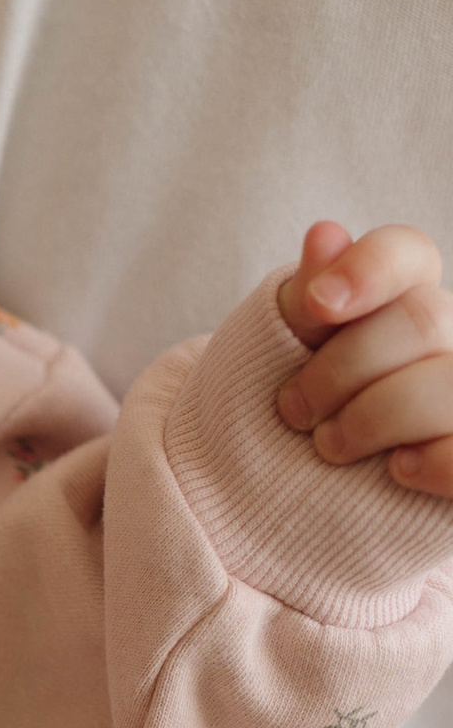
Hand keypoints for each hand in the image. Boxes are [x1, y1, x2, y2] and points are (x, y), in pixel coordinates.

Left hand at [275, 222, 452, 492]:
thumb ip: (311, 298)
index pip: (408, 253)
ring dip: (373, 419)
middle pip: (424, 319)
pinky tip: (397, 469)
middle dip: (344, 367)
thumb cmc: (301, 410)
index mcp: (407, 297)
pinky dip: (429, 463)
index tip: (318, 304)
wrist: (294, 493)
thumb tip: (326, 233)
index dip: (367, 269)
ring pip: (444, 387)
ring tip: (330, 445)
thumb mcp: (289, 353)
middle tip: (294, 409)